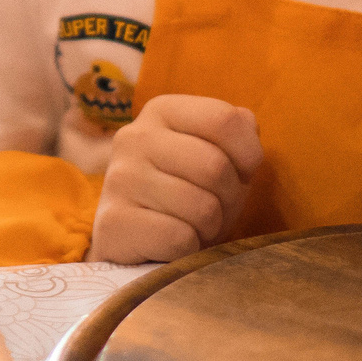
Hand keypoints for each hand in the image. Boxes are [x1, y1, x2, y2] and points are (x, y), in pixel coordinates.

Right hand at [90, 95, 260, 263]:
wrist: (141, 244)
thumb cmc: (188, 193)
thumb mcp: (217, 154)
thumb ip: (234, 131)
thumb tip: (245, 122)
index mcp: (161, 111)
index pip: (223, 119)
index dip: (248, 154)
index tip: (242, 173)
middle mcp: (133, 136)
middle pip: (214, 166)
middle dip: (229, 198)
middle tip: (215, 208)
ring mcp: (119, 178)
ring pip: (201, 207)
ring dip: (209, 227)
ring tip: (192, 226)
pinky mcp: (113, 222)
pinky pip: (179, 238)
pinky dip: (188, 250)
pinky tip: (172, 245)